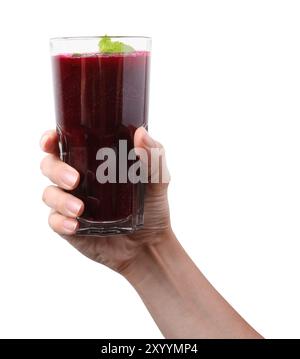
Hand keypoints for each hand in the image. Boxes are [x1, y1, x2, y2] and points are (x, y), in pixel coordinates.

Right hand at [40, 128, 170, 273]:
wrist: (150, 244)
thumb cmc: (152, 207)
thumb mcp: (158, 179)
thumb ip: (154, 156)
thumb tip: (141, 133)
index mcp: (93, 162)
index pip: (64, 144)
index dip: (51, 139)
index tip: (50, 140)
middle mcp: (78, 180)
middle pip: (50, 166)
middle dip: (56, 169)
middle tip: (74, 180)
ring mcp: (72, 203)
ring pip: (49, 193)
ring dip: (59, 199)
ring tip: (79, 209)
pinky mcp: (70, 226)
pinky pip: (54, 221)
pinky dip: (60, 222)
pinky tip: (74, 226)